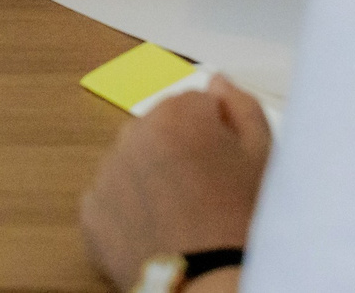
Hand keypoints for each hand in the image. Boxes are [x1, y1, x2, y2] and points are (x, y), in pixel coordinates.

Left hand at [80, 79, 271, 286]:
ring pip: (134, 161)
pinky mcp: (91, 212)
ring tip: (185, 214)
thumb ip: (242, 106)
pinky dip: (130, 209)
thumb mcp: (264, 156)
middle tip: (208, 191)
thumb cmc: (242, 225)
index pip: (196, 102)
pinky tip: (160, 229)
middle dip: (180, 150)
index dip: (216, 132)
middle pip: (160, 128)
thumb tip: (217, 83)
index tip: (226, 161)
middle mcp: (133, 136)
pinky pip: (112, 198)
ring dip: (153, 177)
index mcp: (176, 115)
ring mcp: (107, 174)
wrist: (212, 285)